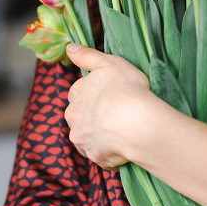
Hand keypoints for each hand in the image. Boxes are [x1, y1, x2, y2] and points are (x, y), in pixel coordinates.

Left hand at [64, 43, 162, 170]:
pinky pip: (101, 155)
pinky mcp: (96, 158)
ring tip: (122, 131)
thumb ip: (87, 55)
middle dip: (93, 116)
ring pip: (88, 137)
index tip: (110, 94)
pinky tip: (123, 145)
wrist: (137, 124)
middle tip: (116, 113)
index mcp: (75, 95)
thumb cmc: (127, 89)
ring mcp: (83, 141)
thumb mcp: (109, 63)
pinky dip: (109, 152)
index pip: (78, 93)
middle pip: (80, 117)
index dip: (94, 93)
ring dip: (99, 135)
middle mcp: (73, 119)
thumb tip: (69, 48)